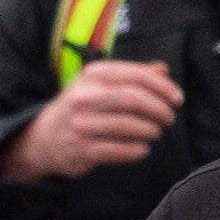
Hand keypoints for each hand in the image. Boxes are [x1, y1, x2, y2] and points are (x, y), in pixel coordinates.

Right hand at [0, 60, 179, 182]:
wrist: (42, 138)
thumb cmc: (80, 108)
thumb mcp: (99, 85)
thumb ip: (131, 77)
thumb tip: (162, 70)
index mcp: (92, 75)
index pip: (136, 76)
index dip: (162, 87)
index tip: (177, 99)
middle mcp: (84, 97)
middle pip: (134, 99)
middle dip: (159, 109)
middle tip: (169, 118)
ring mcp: (81, 124)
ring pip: (129, 126)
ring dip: (151, 130)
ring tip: (156, 132)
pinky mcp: (82, 149)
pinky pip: (119, 150)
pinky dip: (137, 150)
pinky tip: (143, 148)